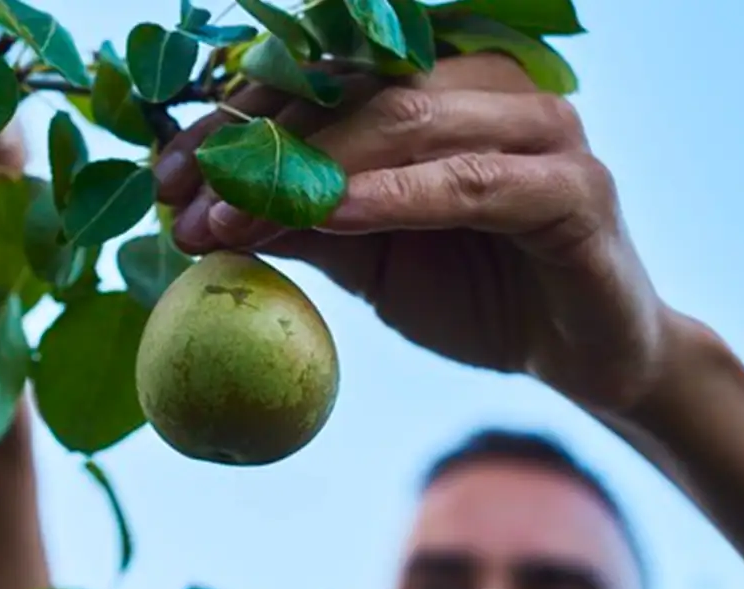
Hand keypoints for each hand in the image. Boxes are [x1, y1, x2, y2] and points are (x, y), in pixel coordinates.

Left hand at [155, 54, 672, 410]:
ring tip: (229, 220)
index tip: (165, 174)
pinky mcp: (575, 189)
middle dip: (256, 146)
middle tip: (183, 199)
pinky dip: (393, 196)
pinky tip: (327, 217)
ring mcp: (541, 129)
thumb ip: (299, 218)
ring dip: (306, 173)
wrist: (579, 354)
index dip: (236, 119)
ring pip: (404, 122)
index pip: (323, 79)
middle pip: (353, 89)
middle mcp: (490, 86)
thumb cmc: (473, 291)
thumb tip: (201, 206)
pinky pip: (470, 184)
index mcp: (440, 86)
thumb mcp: (365, 253)